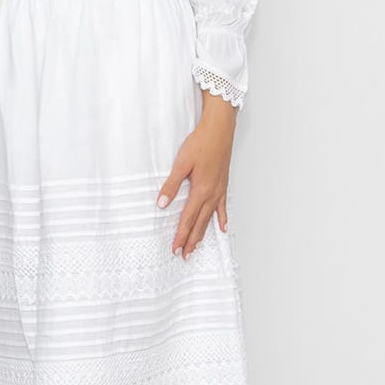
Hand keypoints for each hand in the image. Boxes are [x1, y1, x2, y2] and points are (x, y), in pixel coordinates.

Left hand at [157, 93, 236, 257]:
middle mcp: (212, 194)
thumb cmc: (201, 143)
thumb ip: (171, 185)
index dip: (181, 235)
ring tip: (197, 247)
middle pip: (199, 223)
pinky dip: (221, 219)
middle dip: (191, 240)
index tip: (175, 249)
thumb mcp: (181, 163)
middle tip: (184, 255)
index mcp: (200, 190)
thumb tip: (161, 204)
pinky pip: (222, 207)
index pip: (188, 219)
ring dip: (203, 234)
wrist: (220, 129)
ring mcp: (219, 190)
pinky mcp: (223, 184)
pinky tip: (222, 228)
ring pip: (210, 218)